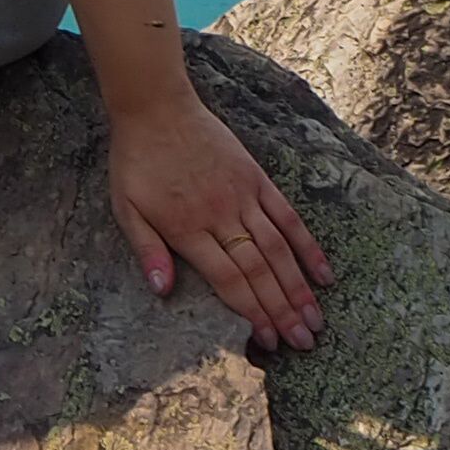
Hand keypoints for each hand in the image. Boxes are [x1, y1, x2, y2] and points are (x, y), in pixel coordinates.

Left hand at [105, 93, 330, 352]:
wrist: (156, 106)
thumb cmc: (137, 160)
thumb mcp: (125, 207)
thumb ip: (146, 249)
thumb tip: (161, 291)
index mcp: (188, 228)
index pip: (228, 280)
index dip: (251, 312)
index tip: (270, 341)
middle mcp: (221, 215)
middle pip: (258, 270)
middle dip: (283, 310)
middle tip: (305, 343)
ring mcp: (243, 196)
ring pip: (278, 249)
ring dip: (299, 287)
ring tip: (316, 320)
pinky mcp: (256, 178)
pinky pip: (287, 216)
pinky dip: (307, 246)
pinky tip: (323, 273)